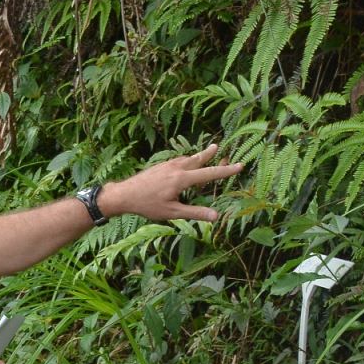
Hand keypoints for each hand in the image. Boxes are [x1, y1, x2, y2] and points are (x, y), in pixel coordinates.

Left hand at [104, 143, 243, 222]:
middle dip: (209, 154)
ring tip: (206, 153)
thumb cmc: (147, 205)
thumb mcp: (172, 212)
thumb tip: (216, 216)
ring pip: (186, 159)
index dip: (226, 170)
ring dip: (197, 157)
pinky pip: (177, 161)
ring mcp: (166, 165)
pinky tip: (184, 164)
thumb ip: (195, 213)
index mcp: (181, 179)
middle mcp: (175, 168)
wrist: (123, 194)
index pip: (209, 174)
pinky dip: (186, 161)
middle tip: (218, 146)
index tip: (240, 165)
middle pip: (197, 159)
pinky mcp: (158, 166)